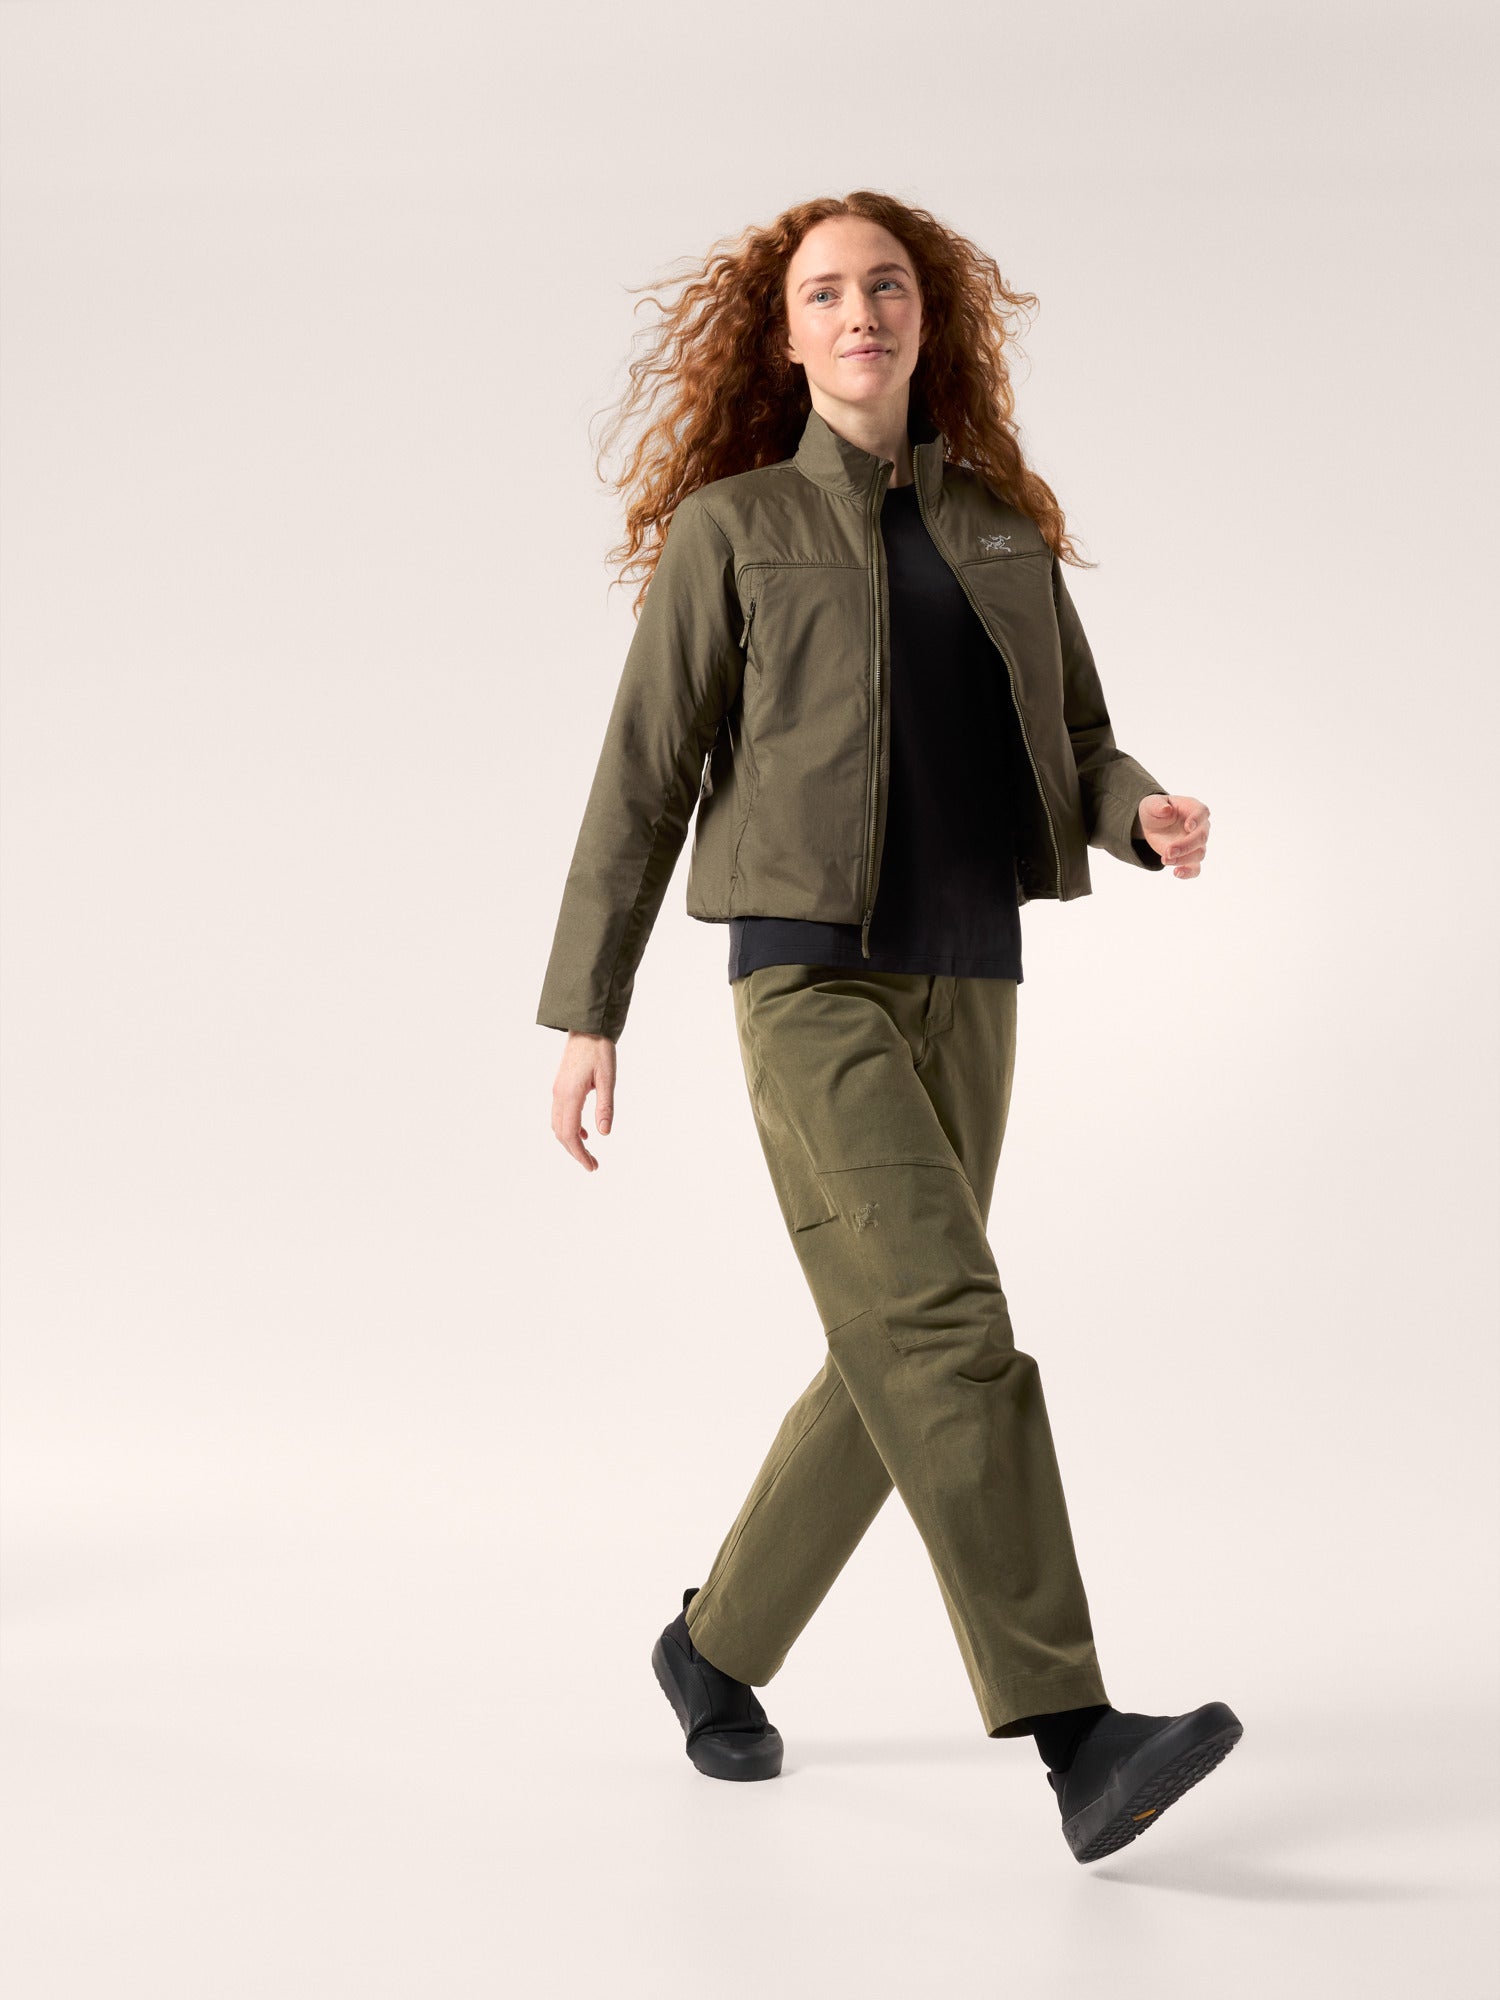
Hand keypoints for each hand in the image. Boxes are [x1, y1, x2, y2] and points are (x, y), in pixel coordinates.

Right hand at [550, 1031, 615, 1171]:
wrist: (586, 1028)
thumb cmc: (599, 1051)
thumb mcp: (607, 1079)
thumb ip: (605, 1107)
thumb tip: (604, 1133)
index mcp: (570, 1095)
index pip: (570, 1134)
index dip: (580, 1154)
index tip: (592, 1166)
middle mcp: (559, 1096)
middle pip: (561, 1134)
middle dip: (575, 1152)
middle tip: (593, 1165)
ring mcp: (557, 1092)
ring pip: (558, 1126)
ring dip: (571, 1141)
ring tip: (588, 1153)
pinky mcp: (560, 1088)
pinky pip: (560, 1115)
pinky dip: (569, 1128)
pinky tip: (585, 1133)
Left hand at [1137, 794, 1210, 877]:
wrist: (1153, 826)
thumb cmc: (1155, 810)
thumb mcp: (1151, 804)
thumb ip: (1157, 805)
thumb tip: (1166, 810)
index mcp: (1193, 808)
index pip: (1202, 812)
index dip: (1197, 819)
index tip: (1188, 826)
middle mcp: (1200, 826)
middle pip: (1201, 837)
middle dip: (1186, 845)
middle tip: (1168, 851)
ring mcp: (1196, 844)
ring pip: (1199, 854)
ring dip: (1183, 859)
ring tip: (1164, 860)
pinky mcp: (1189, 857)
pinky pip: (1195, 869)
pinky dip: (1188, 873)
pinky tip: (1176, 873)